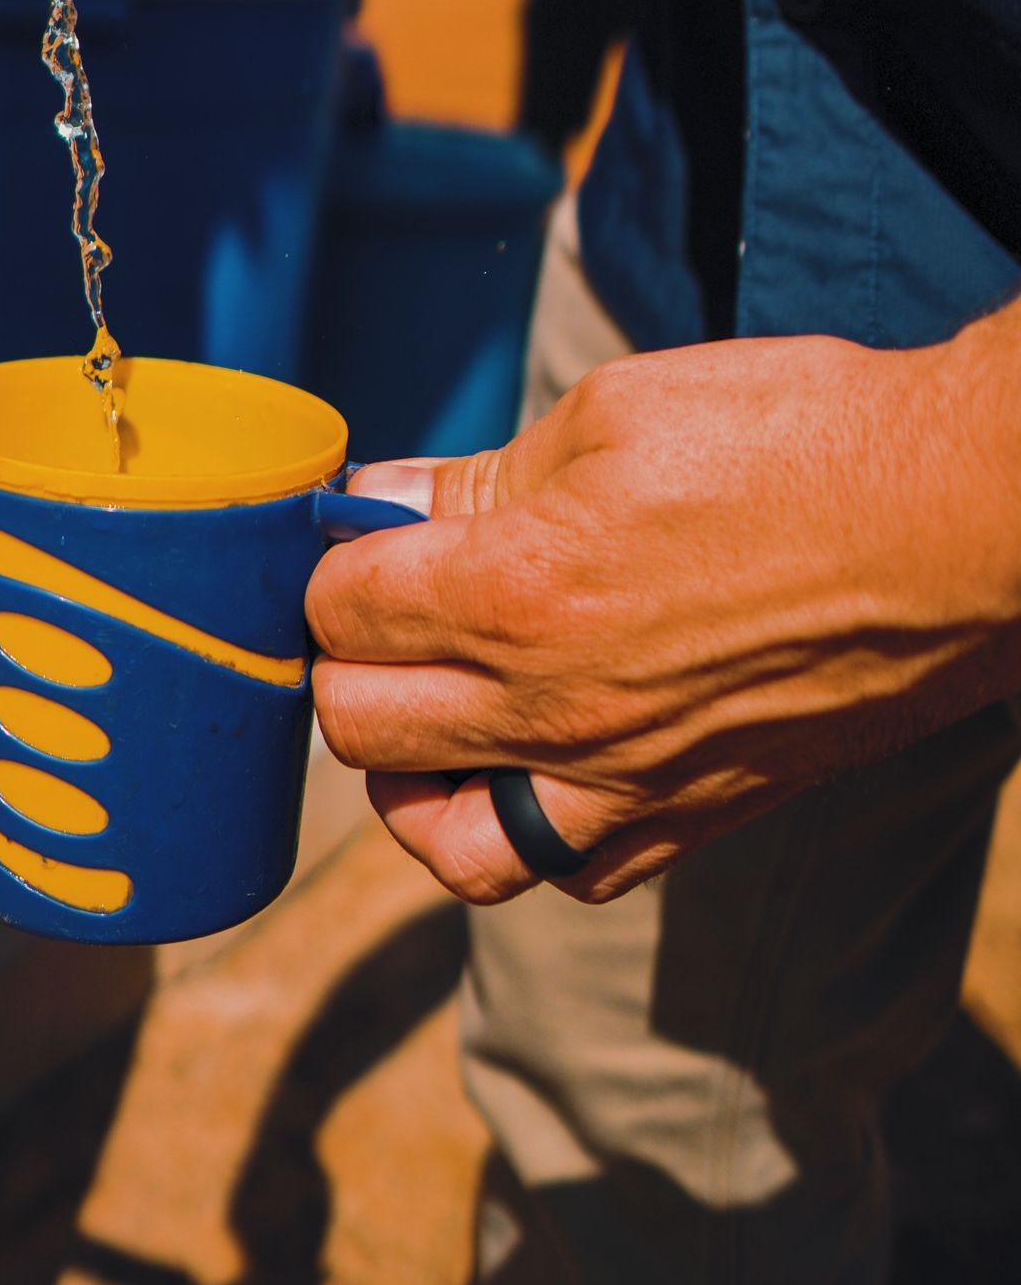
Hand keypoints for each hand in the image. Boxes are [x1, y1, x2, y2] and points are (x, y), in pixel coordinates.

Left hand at [307, 304, 1020, 903]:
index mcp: (516, 593)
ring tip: (428, 710)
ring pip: (441, 841)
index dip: (332, 559)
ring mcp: (626, 781)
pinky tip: (526, 765)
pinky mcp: (697, 815)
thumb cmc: (792, 439)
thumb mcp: (611, 413)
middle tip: (383, 608)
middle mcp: (554, 711)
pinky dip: (517, 831)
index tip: (362, 531)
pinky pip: (563, 871)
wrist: (952, 520)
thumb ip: (480, 478)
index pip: (338, 609)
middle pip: (356, 727)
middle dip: (345, 658)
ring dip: (407, 778)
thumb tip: (381, 504)